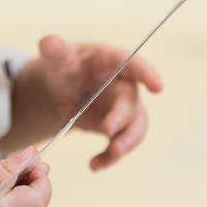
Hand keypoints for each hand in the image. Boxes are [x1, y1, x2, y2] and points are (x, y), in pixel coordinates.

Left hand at [35, 35, 163, 171]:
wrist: (60, 90)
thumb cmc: (63, 67)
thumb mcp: (56, 59)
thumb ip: (54, 51)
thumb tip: (48, 42)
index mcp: (111, 61)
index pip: (133, 64)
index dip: (147, 74)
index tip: (157, 87)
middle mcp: (122, 84)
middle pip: (131, 100)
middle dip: (123, 116)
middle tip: (108, 130)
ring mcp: (122, 107)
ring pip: (135, 125)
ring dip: (127, 141)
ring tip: (112, 154)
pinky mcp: (117, 127)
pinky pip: (121, 143)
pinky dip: (111, 156)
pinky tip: (94, 164)